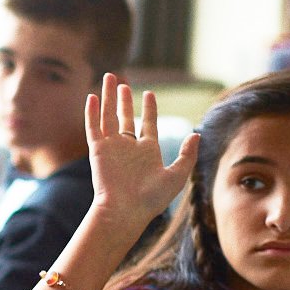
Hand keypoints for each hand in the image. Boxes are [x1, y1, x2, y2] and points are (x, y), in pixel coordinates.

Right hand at [85, 74, 198, 232]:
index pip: (147, 123)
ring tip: (109, 78)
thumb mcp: (177, 175)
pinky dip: (92, 112)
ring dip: (108, 97)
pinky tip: (93, 97)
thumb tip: (197, 134)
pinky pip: (93, 127)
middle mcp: (128, 147)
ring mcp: (111, 147)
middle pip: (123, 116)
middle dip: (122, 99)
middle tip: (121, 81)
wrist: (125, 210)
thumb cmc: (151, 198)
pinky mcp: (97, 150)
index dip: (148, 108)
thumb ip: (187, 154)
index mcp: (147, 151)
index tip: (149, 94)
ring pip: (108, 116)